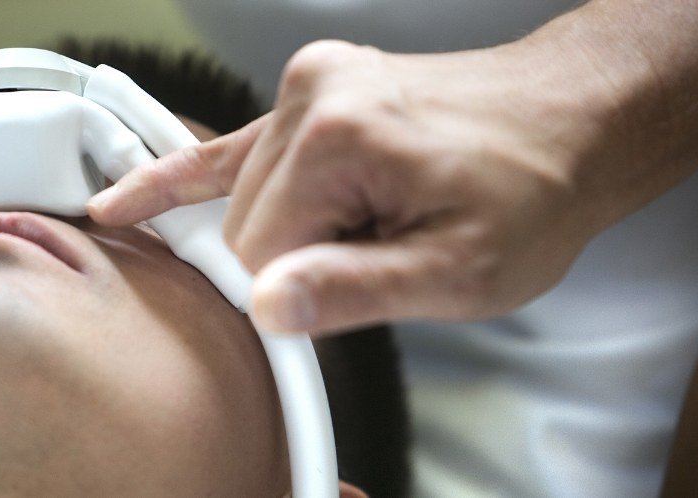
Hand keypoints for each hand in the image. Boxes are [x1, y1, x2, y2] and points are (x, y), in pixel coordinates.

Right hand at [87, 38, 663, 333]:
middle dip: (295, 261)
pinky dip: (184, 178)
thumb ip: (358, 290)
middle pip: (243, 226)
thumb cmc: (532, 192)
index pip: (256, 256)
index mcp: (340, 138)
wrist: (571, 120)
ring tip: (370, 218)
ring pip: (241, 198)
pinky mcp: (306, 88)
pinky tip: (127, 202)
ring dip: (289, 229)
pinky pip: (228, 146)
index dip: (296, 296)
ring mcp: (304, 85)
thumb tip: (266, 307)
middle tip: (376, 256)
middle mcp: (310, 97)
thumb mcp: (463, 270)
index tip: (340, 303)